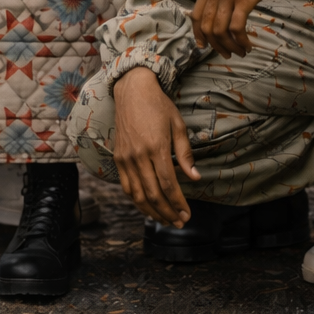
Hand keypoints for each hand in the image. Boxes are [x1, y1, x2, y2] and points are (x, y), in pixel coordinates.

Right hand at [113, 67, 199, 225]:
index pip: (168, 184)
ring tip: (165, 220)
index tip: (187, 214)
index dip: (178, 203)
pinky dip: (136, 201)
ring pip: (137, 195)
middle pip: (153, 195)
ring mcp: (126, 158)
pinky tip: (147, 207)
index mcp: (156, 147)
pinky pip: (126, 187)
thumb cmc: (159, 106)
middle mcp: (138, 155)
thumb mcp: (178, 125)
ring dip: (152, 212)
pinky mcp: (118, 158)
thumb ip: (185, 153)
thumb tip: (195, 178)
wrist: (132, 91)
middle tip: (179, 222)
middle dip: (167, 212)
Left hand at [192, 0, 313, 58]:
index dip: (198, 35)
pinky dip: (241, 41)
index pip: (196, 16)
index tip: (204, 46)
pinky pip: (236, 28)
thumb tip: (222, 9)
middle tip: (228, 54)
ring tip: (241, 52)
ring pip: (220, 31)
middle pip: (207, 27)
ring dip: (230, 47)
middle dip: (216, 46)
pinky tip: (248, 44)